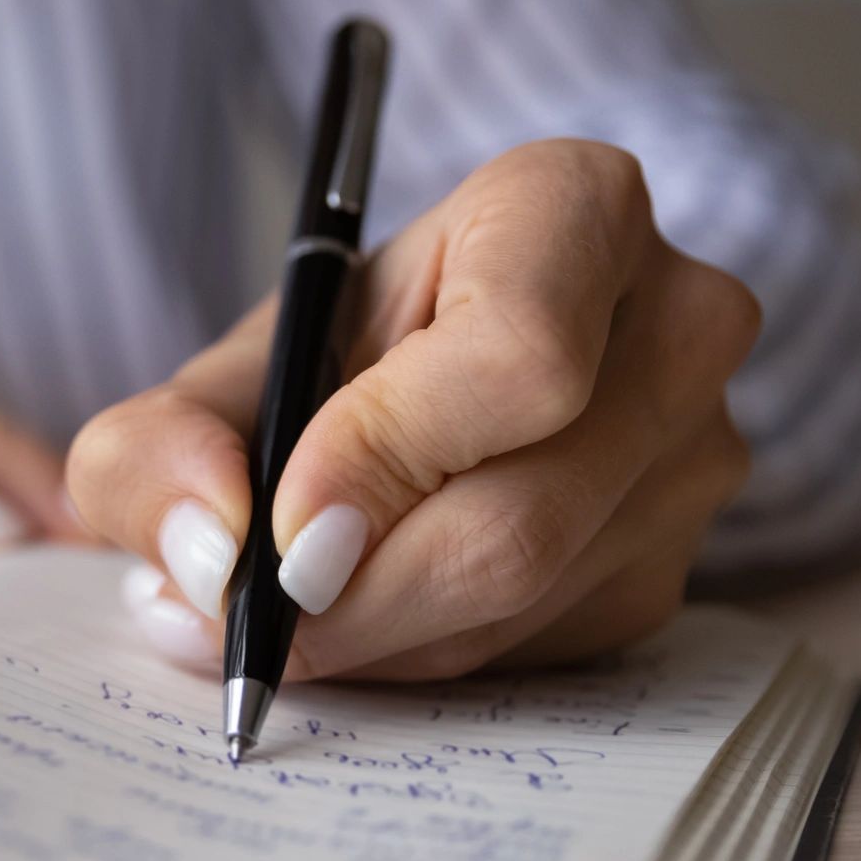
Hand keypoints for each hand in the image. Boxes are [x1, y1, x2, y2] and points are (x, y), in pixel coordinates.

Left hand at [68, 141, 759, 679]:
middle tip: (244, 618)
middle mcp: (674, 322)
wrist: (411, 388)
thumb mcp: (226, 371)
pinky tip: (369, 608)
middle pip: (522, 516)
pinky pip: (539, 651)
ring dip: (376, 634)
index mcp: (575, 207)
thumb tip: (207, 550)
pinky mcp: (677, 565)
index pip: (521, 357)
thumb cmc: (332, 355)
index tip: (283, 532)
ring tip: (280, 606)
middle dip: (355, 595)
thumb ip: (161, 442)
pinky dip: (425, 653)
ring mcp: (698, 454)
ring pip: (524, 601)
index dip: (387, 459)